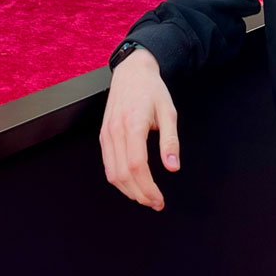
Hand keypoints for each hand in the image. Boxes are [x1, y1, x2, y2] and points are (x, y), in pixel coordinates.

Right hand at [100, 47, 178, 209]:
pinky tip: (132, 184)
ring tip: (146, 197)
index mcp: (133, 125)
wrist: (132, 71)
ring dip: (128, 190)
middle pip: (122, 174)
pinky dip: (119, 179)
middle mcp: (115, 131)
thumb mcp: (169, 112)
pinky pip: (107, 164)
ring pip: (111, 173)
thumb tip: (173, 167)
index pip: (137, 166)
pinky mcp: (103, 135)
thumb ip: (170, 141)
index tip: (160, 200)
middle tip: (156, 203)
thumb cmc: (152, 90)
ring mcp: (106, 134)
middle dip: (139, 194)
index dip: (148, 188)